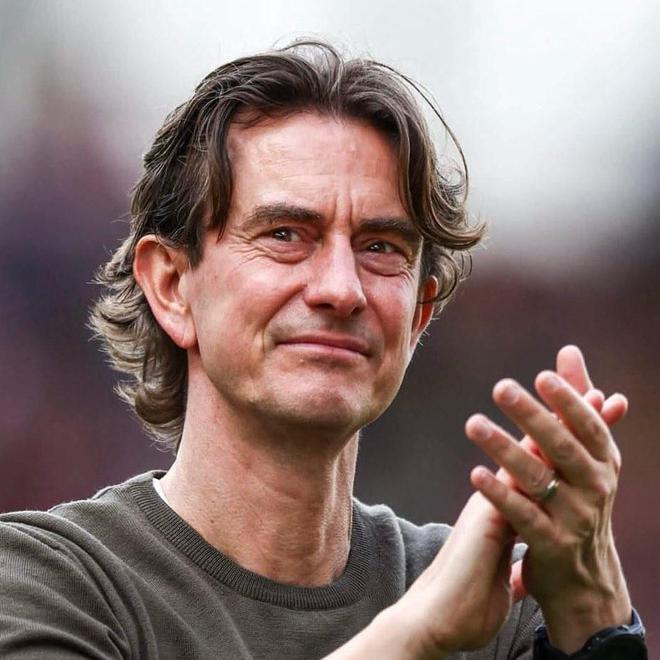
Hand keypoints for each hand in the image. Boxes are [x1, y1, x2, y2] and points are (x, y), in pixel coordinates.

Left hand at [466, 346, 631, 653]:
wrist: (584, 574)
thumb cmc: (579, 497)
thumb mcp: (585, 452)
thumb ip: (575, 401)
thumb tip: (568, 350)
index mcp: (603, 461)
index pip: (588, 426)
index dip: (570, 401)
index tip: (543, 376)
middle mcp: (595, 487)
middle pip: (562, 447)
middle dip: (532, 416)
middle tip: (501, 388)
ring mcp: (574, 518)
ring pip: (537, 478)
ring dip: (504, 448)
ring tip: (474, 424)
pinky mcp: (551, 545)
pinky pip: (522, 515)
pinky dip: (499, 493)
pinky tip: (475, 473)